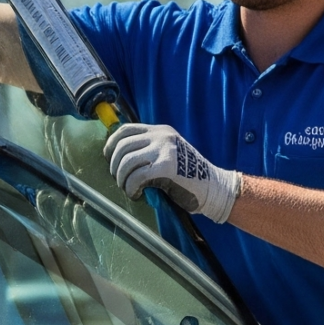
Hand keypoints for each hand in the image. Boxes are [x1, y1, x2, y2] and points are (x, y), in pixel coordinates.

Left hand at [104, 123, 242, 221]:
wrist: (214, 188)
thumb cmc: (188, 178)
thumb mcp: (167, 155)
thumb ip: (148, 151)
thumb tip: (118, 160)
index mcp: (160, 131)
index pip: (125, 130)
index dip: (111, 144)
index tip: (109, 159)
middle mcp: (161, 136)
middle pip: (122, 146)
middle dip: (115, 167)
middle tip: (121, 181)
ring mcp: (164, 150)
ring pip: (127, 161)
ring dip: (122, 179)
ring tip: (130, 189)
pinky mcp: (166, 167)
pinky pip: (136, 176)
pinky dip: (131, 188)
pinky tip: (137, 194)